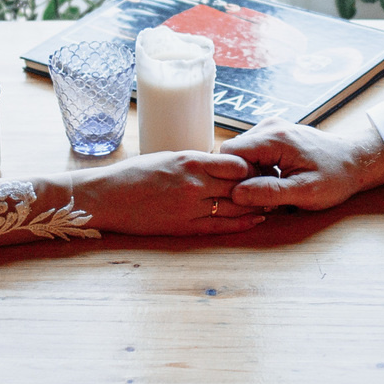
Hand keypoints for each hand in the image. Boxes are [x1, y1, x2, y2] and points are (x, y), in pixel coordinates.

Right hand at [60, 150, 262, 235]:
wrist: (108, 197)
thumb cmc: (134, 173)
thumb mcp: (169, 156)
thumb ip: (197, 161)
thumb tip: (223, 162)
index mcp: (190, 161)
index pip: (236, 163)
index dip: (253, 165)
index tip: (263, 164)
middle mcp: (194, 184)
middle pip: (240, 185)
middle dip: (260, 184)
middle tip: (275, 183)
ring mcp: (191, 208)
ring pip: (235, 207)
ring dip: (256, 205)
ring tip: (271, 202)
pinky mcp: (185, 228)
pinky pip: (222, 227)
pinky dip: (243, 224)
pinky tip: (256, 220)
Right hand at [222, 117, 383, 211]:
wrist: (355, 161)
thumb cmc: (335, 177)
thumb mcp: (305, 192)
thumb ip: (270, 192)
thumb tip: (236, 194)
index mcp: (275, 138)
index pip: (228, 154)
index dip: (233, 177)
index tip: (252, 193)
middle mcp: (269, 126)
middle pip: (232, 153)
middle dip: (241, 177)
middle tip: (264, 194)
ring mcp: (271, 127)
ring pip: (240, 153)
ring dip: (250, 173)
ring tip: (274, 186)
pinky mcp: (274, 133)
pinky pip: (252, 152)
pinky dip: (258, 168)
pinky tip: (276, 178)